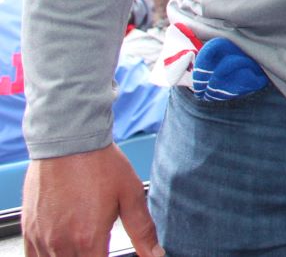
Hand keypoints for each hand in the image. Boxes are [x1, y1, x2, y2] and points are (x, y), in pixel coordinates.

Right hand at [23, 144, 163, 256]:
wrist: (69, 140)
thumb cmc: (99, 164)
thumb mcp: (131, 194)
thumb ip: (142, 229)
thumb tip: (156, 254)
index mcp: (89, 238)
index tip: (109, 253)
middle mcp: (62, 243)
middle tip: (98, 246)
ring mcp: (42, 238)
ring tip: (83, 243)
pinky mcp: (29, 230)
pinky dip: (48, 256)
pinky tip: (62, 246)